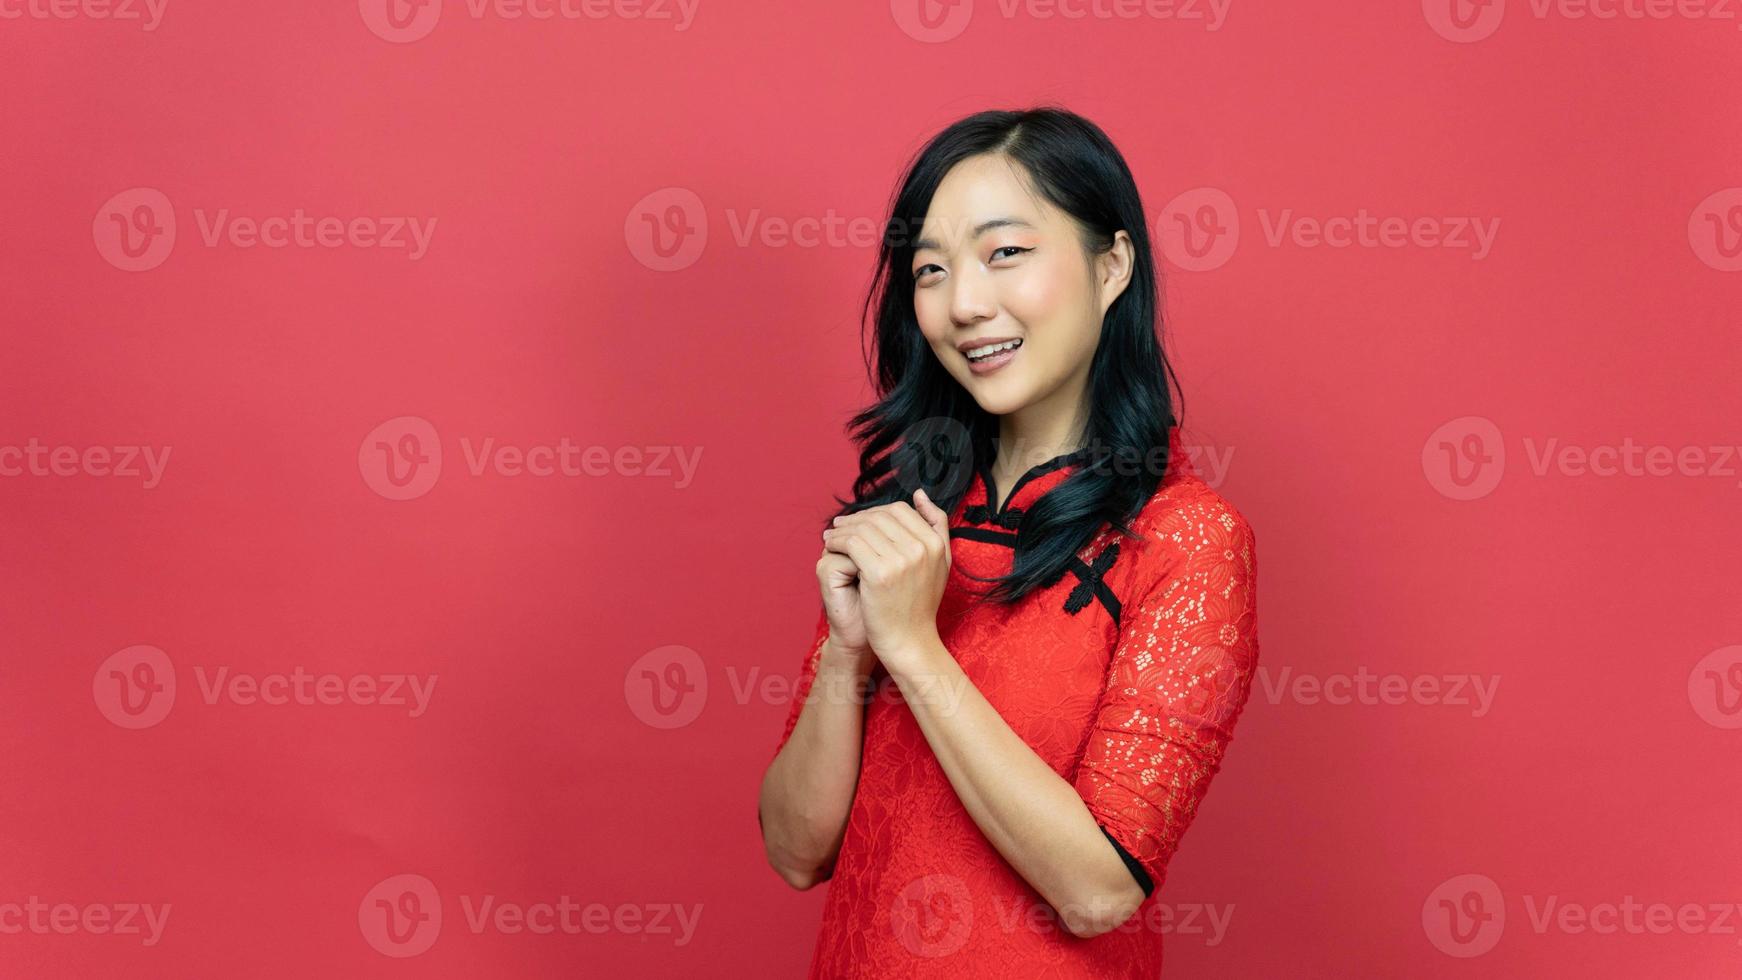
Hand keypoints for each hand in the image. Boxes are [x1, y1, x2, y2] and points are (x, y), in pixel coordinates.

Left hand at [819, 488, 951, 669]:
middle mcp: (922, 548)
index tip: (860, 521)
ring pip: (863, 528)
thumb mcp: (939, 562)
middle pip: (880, 517)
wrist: (910, 641)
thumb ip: (936, 525)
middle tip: (839, 525)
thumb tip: (919, 493)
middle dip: (856, 518)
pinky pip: (851, 543)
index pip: (900, 510)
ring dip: (842, 529)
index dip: (876, 512)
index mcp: (936, 543)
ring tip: (831, 535)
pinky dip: (837, 541)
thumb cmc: (919, 605)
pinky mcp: (879, 574)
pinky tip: (830, 547)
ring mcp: (901, 560)